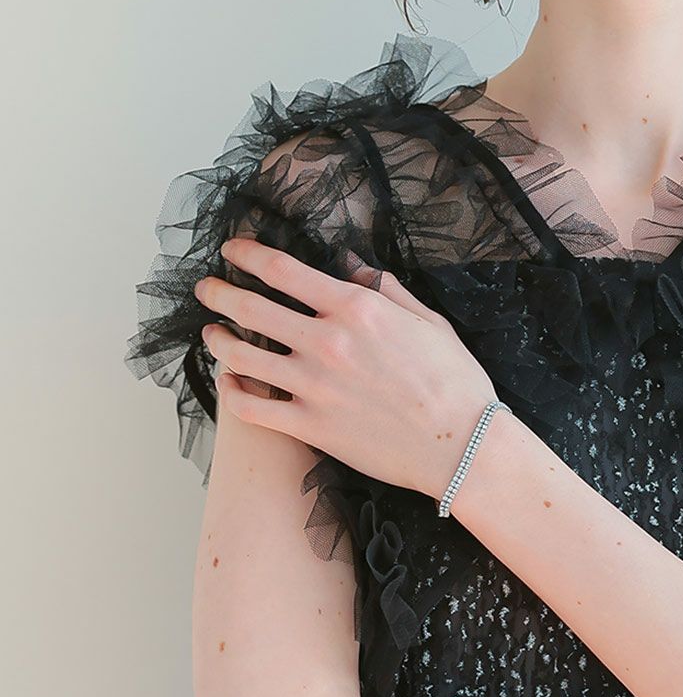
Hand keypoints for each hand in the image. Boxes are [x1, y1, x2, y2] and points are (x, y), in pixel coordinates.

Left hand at [193, 234, 501, 499]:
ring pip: (240, 356)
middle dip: (218, 293)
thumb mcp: (429, 322)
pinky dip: (231, 392)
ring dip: (218, 340)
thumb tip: (355, 267)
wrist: (462, 447)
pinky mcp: (310, 426)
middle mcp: (327, 342)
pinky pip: (250, 408)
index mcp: (356, 308)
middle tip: (207, 289)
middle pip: (249, 307)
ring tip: (212, 334)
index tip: (232, 250)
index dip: (247, 254)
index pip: (281, 270)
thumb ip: (387, 290)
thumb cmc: (455, 384)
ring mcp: (313, 386)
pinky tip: (229, 383)